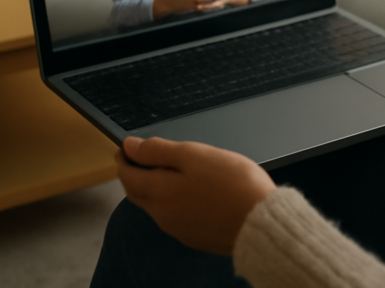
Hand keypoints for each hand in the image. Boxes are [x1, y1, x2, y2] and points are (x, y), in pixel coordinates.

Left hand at [117, 136, 276, 255]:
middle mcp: (162, 214)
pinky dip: (169, 202)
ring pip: (153, 205)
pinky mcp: (193, 236)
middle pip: (136, 192)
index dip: (124, 158)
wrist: (260, 223)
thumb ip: (159, 150)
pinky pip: (172, 217)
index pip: (126, 174)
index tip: (126, 147)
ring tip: (165, 171)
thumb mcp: (195, 155)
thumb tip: (130, 146)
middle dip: (133, 173)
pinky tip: (187, 193)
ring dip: (151, 188)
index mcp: (159, 191)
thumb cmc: (233, 185)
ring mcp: (177, 228)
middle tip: (139, 158)